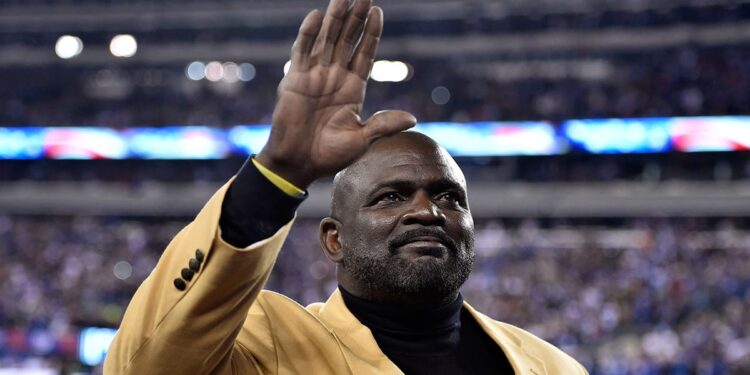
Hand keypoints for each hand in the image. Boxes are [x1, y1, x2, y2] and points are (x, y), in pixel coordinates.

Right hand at [256, 0, 416, 188]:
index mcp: (353, 89)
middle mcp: (335, 77)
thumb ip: (383, 124)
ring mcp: (314, 76)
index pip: (365, 54)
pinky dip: (308, 34)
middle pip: (347, 40)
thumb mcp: (362, 139)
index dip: (371, 33)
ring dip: (334, 18)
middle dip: (355, 17)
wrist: (299, 163)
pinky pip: (302, 52)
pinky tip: (316, 16)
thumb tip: (413, 118)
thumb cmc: (330, 155)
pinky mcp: (295, 80)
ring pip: (327, 40)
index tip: (378, 11)